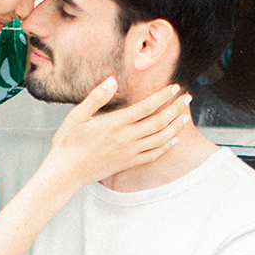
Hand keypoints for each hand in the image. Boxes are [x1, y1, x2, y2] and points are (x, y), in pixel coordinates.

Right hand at [49, 79, 191, 186]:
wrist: (66, 172)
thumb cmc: (68, 143)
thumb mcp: (77, 115)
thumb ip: (96, 97)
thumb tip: (112, 81)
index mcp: (115, 123)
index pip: (146, 107)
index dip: (163, 96)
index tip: (174, 88)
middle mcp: (126, 138)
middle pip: (159, 122)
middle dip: (176, 109)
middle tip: (188, 98)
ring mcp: (129, 152)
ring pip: (159, 139)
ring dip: (175, 127)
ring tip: (186, 117)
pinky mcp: (128, 163)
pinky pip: (153, 155)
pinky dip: (166, 147)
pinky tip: (174, 140)